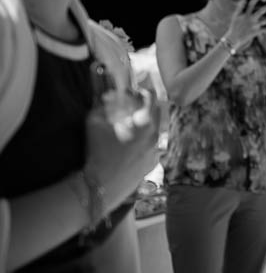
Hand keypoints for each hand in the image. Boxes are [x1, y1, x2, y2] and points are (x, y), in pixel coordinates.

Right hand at [85, 88, 160, 212]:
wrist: (101, 186)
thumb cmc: (97, 152)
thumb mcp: (94, 123)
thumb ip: (103, 105)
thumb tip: (108, 97)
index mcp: (145, 123)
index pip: (151, 98)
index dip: (142, 92)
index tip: (134, 92)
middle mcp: (156, 135)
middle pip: (158, 112)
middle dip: (146, 107)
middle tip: (134, 107)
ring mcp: (156, 150)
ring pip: (156, 130)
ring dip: (147, 124)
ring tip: (131, 126)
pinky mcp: (154, 163)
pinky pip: (154, 146)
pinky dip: (146, 141)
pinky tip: (132, 144)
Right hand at [224, 0, 265, 48]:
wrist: (233, 38)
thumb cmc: (235, 26)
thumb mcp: (236, 16)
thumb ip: (240, 7)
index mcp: (245, 15)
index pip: (250, 5)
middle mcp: (250, 20)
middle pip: (259, 13)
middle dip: (264, 9)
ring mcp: (254, 26)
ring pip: (265, 21)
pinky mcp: (256, 32)